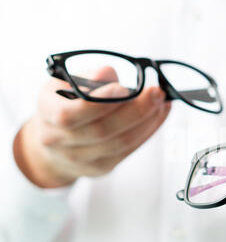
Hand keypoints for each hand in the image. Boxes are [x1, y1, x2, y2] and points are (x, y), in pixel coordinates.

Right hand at [14, 67, 170, 187]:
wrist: (53, 143)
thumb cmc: (62, 105)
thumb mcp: (64, 83)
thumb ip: (87, 77)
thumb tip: (109, 74)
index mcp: (47, 114)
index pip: (71, 114)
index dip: (99, 102)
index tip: (123, 87)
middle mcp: (60, 141)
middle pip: (103, 131)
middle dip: (135, 110)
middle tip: (155, 93)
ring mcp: (81, 159)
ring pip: (121, 143)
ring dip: (147, 122)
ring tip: (161, 103)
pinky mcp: (101, 167)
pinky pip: (129, 150)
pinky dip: (148, 131)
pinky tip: (158, 116)